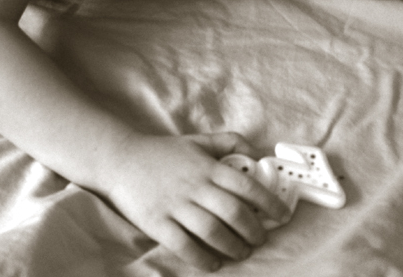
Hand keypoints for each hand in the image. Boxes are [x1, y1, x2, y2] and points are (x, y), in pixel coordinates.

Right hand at [98, 132, 289, 271]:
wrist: (120, 159)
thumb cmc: (162, 152)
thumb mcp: (198, 140)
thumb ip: (230, 142)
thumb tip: (258, 152)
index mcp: (208, 166)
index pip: (247, 186)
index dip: (270, 203)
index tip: (282, 215)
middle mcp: (195, 185)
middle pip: (234, 213)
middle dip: (254, 231)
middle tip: (260, 238)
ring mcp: (175, 205)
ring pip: (213, 231)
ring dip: (233, 247)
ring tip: (241, 251)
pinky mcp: (157, 222)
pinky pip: (184, 245)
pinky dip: (203, 257)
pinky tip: (213, 262)